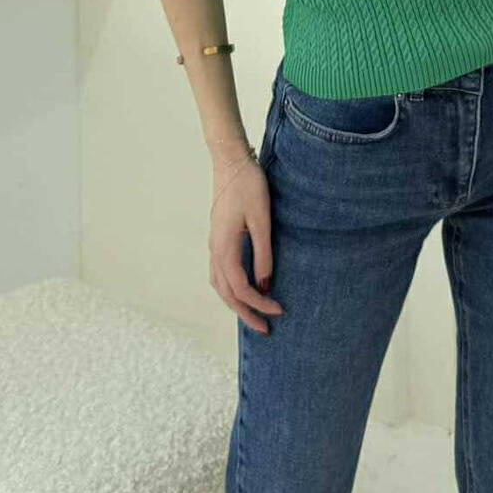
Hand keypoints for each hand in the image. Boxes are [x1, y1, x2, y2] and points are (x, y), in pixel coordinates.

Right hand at [207, 155, 284, 334]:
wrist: (230, 162)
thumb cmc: (248, 186)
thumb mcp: (261, 219)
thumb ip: (263, 253)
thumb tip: (265, 284)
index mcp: (224, 248)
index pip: (241, 288)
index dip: (259, 304)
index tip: (279, 310)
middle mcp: (214, 250)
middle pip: (227, 293)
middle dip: (246, 314)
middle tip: (265, 329)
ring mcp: (213, 245)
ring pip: (220, 285)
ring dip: (236, 303)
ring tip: (254, 315)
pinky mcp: (217, 238)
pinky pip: (219, 273)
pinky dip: (230, 289)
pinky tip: (243, 289)